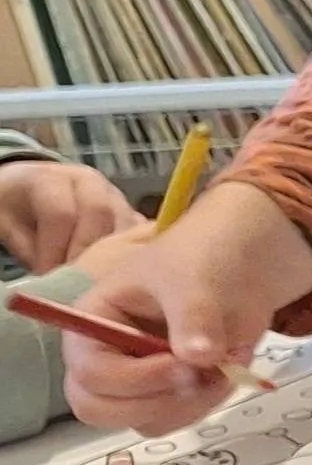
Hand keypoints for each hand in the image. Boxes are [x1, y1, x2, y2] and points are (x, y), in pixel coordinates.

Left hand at [0, 156, 140, 270]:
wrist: (30, 192)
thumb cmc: (16, 210)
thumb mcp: (9, 226)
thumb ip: (31, 249)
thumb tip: (54, 279)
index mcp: (51, 180)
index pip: (61, 212)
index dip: (55, 249)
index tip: (48, 276)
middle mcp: (89, 183)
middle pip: (100, 213)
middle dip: (89, 253)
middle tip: (78, 284)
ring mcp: (116, 196)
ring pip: (128, 224)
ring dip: (115, 257)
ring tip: (99, 283)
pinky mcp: (132, 212)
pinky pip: (144, 233)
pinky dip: (135, 255)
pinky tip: (120, 275)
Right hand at [61, 182, 311, 433]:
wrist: (244, 264)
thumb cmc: (203, 260)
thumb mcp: (195, 278)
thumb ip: (193, 317)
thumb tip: (199, 357)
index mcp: (91, 324)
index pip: (90, 373)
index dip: (134, 380)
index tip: (183, 364)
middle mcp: (105, 357)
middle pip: (99, 410)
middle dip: (154, 403)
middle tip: (199, 377)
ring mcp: (137, 380)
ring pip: (145, 421)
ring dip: (189, 405)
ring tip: (222, 367)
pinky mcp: (169, 392)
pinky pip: (177, 419)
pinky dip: (206, 404)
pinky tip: (227, 371)